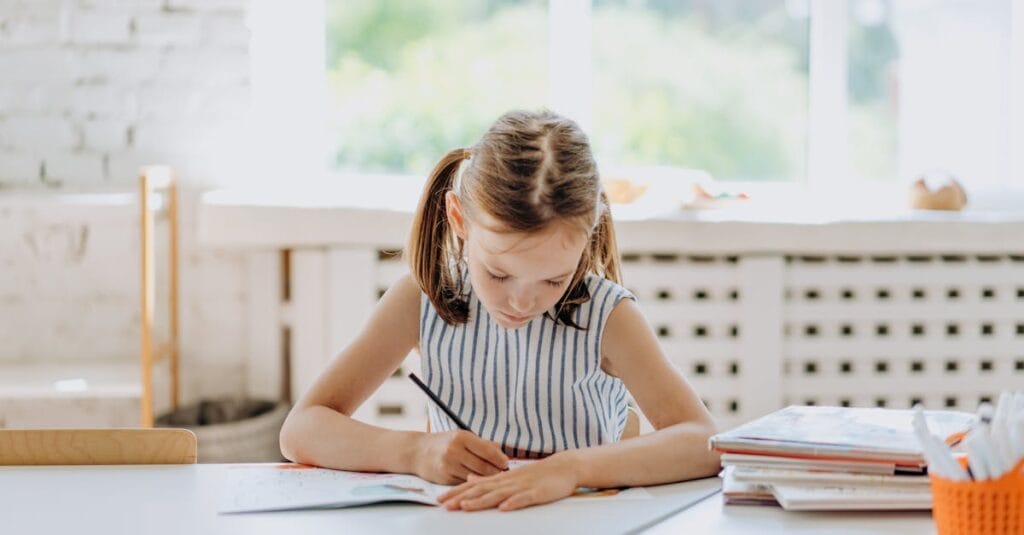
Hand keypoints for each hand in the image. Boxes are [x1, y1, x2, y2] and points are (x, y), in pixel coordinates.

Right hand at [414, 430, 508, 484]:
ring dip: (487, 480)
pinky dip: (474, 484)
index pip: (487, 450)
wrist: (417, 452)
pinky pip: (465, 483)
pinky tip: (480, 484)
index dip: (500, 459)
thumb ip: (482, 444)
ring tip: (496, 481)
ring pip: (476, 477)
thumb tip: (502, 453)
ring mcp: (449, 464)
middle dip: (496, 472)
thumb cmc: (444, 443)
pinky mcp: (444, 477)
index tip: (506, 464)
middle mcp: (455, 450)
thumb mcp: (462, 437)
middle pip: (483, 466)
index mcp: (462, 437)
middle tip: (505, 475)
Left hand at [437, 451, 580, 510]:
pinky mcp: (537, 493)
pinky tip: (503, 508)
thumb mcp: (511, 475)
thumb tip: (469, 479)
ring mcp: (522, 486)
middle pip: (481, 490)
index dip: (457, 492)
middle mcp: (508, 481)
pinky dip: (513, 503)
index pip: (475, 485)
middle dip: (462, 498)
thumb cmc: (538, 474)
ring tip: (465, 507)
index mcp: (502, 478)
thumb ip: (490, 479)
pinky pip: (523, 499)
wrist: (564, 467)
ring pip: (498, 494)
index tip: (440, 498)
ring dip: (481, 501)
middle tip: (444, 505)